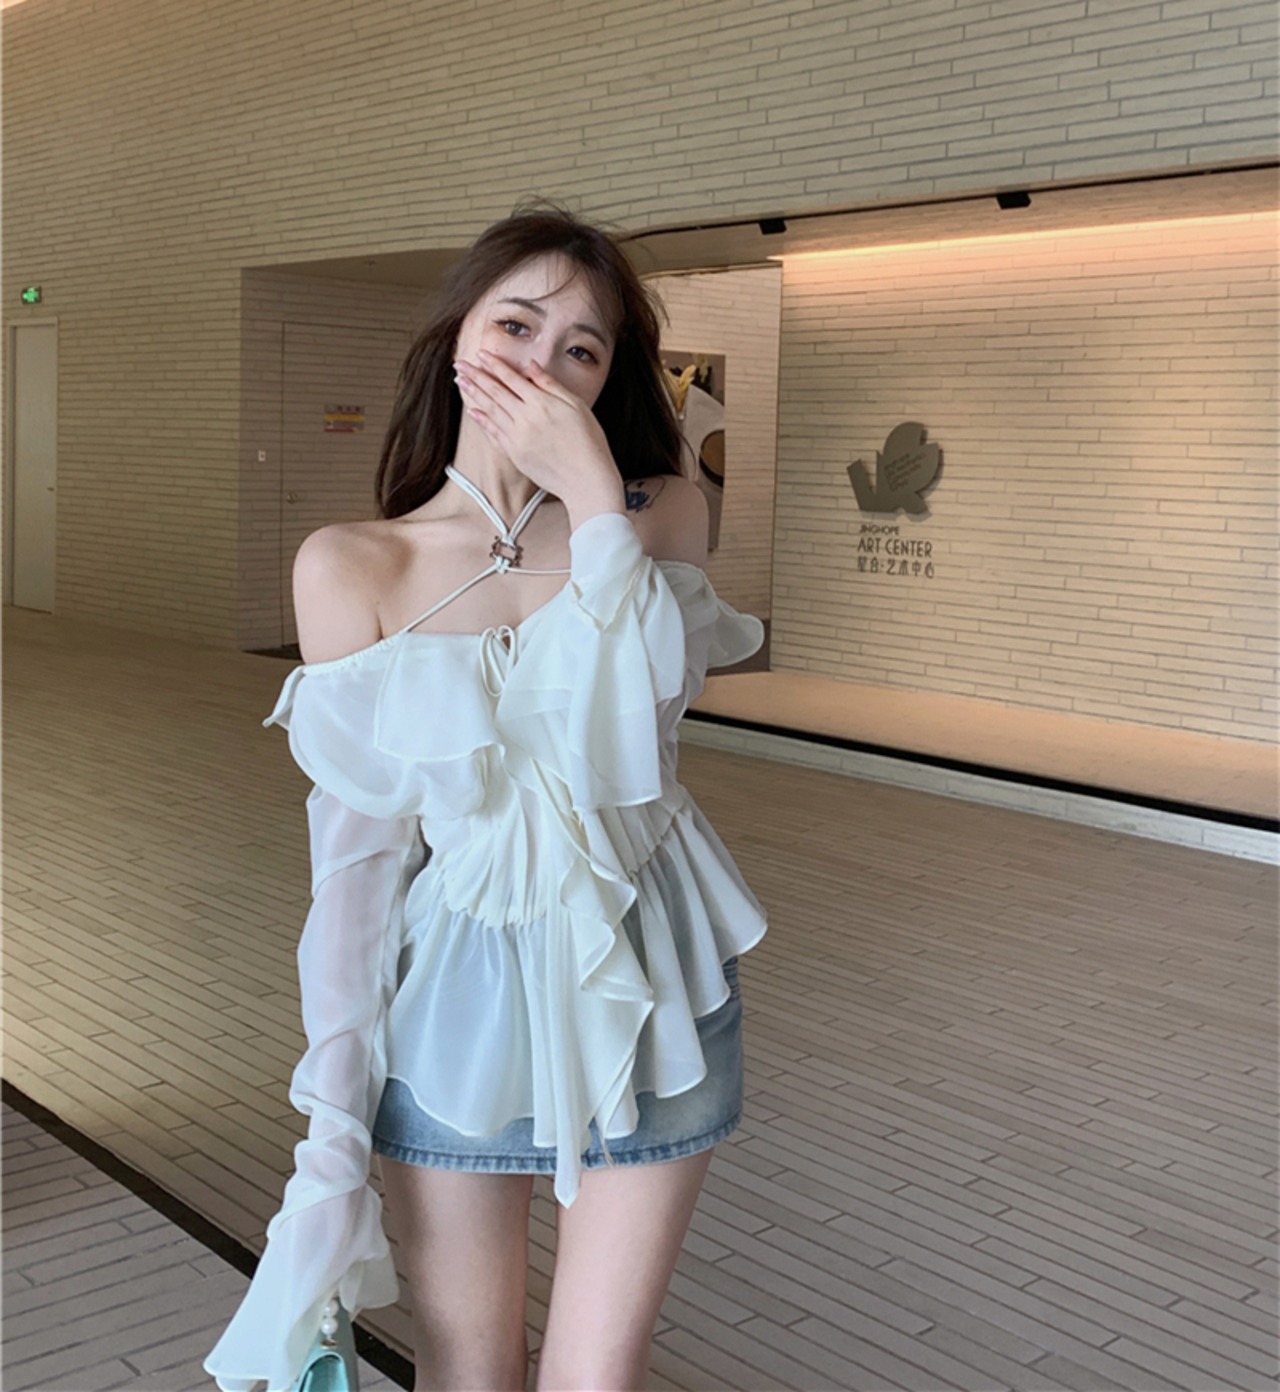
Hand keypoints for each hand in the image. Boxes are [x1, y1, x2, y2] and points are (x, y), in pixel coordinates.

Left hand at [453, 350, 624, 518]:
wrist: (586, 479)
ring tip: (460, 381)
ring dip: (473, 394)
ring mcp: (517, 437)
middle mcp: (525, 418)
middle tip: (460, 365)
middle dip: (476, 376)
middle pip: (495, 392)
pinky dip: (482, 421)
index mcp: (541, 403)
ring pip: (490, 410)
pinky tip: (472, 410)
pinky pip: (493, 433)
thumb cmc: (588, 441)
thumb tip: (532, 366)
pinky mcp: (515, 454)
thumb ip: (551, 385)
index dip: (494, 365)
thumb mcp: (576, 405)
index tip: (481, 354)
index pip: (512, 378)